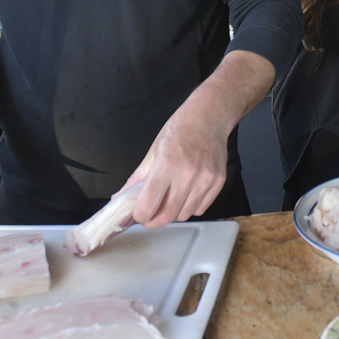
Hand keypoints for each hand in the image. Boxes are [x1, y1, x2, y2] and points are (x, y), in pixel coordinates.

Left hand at [125, 102, 230, 228]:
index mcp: (166, 163)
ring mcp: (205, 179)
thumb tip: (120, 198)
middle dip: (154, 221)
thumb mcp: (153, 151)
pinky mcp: (218, 182)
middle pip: (167, 216)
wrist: (209, 117)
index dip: (140, 215)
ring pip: (184, 215)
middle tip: (150, 214)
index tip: (138, 214)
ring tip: (170, 200)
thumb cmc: (179, 130)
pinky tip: (186, 194)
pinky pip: (201, 209)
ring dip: (173, 214)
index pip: (148, 205)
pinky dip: (190, 207)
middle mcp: (188, 173)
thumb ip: (137, 178)